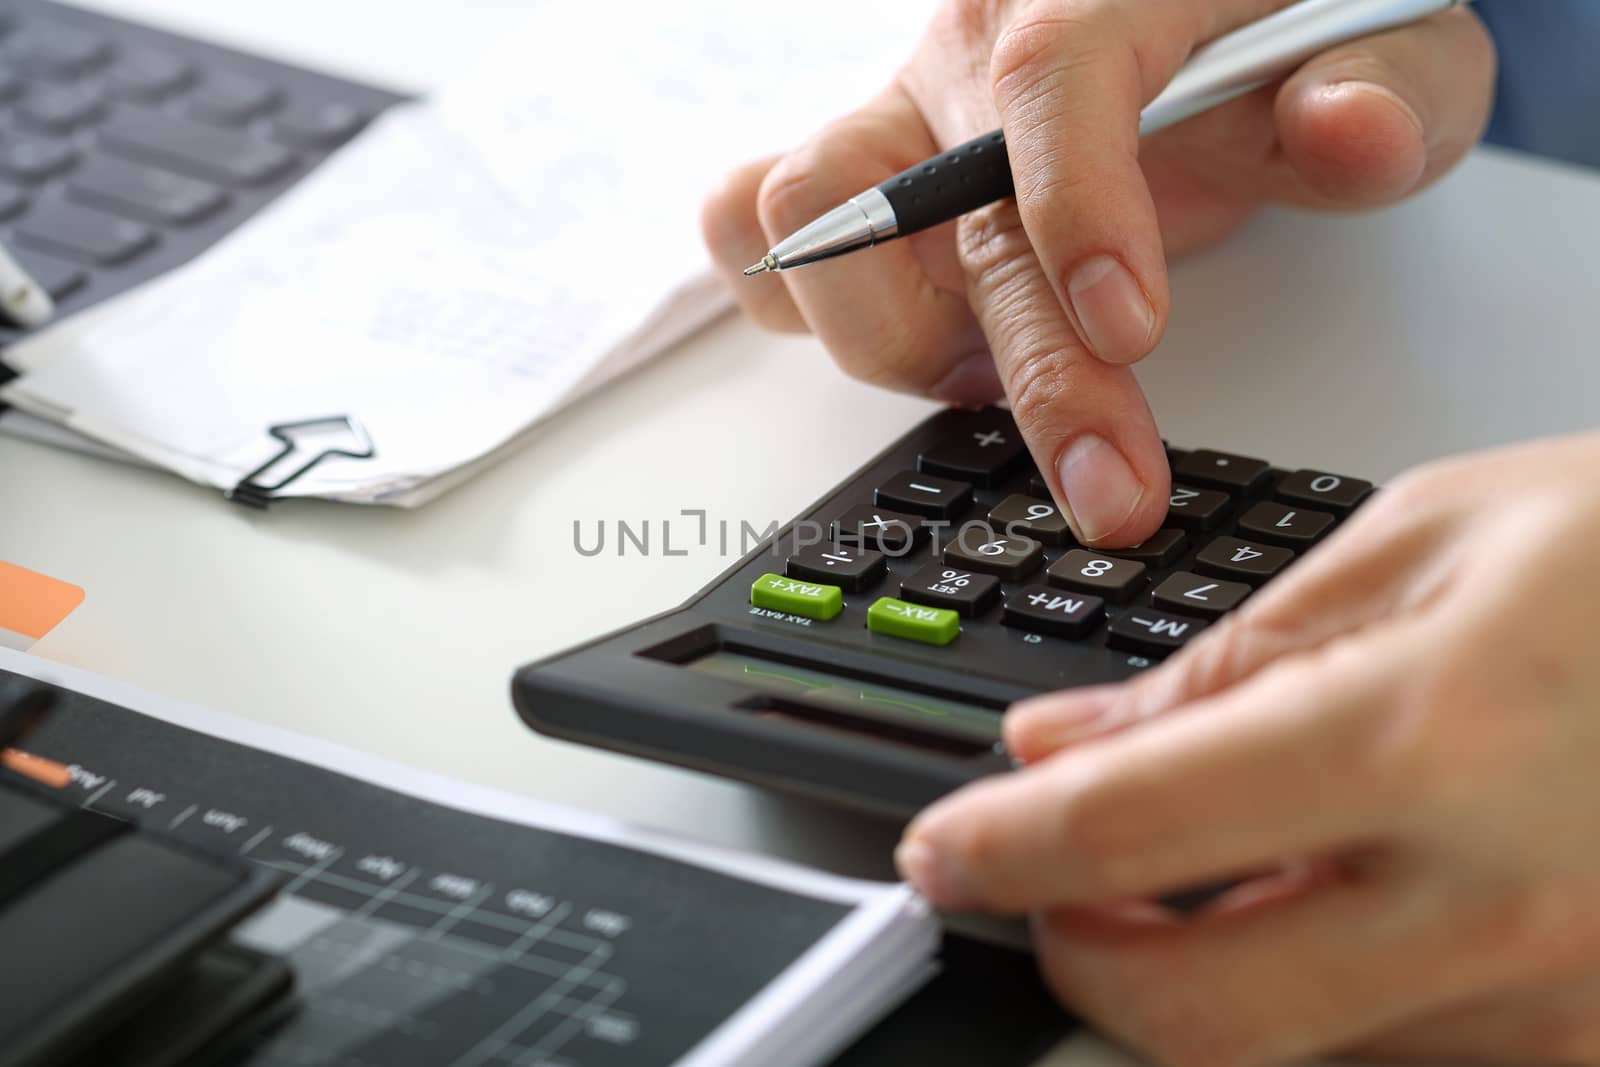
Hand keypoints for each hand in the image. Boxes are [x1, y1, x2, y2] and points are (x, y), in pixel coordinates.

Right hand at [701, 0, 1494, 546]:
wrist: (1206, 25)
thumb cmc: (1285, 38)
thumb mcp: (1390, 52)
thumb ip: (1386, 94)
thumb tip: (1342, 132)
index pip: (1048, 72)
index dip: (1074, 206)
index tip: (1131, 332)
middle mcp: (968, 44)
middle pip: (923, 197)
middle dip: (1018, 367)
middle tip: (1108, 485)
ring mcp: (895, 114)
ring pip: (801, 223)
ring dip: (894, 341)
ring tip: (998, 386)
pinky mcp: (855, 178)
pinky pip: (749, 230)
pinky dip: (797, 306)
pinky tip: (919, 345)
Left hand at [894, 434, 1599, 1066]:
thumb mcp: (1424, 543)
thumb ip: (1227, 665)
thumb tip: (1067, 745)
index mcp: (1435, 740)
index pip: (1132, 833)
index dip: (999, 849)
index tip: (940, 851)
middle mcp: (1505, 907)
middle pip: (1195, 1019)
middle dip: (1081, 959)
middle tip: (1048, 882)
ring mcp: (1568, 1002)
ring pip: (1295, 1049)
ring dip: (1205, 968)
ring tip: (1217, 859)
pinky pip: (1405, 1049)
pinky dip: (1325, 986)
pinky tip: (1337, 894)